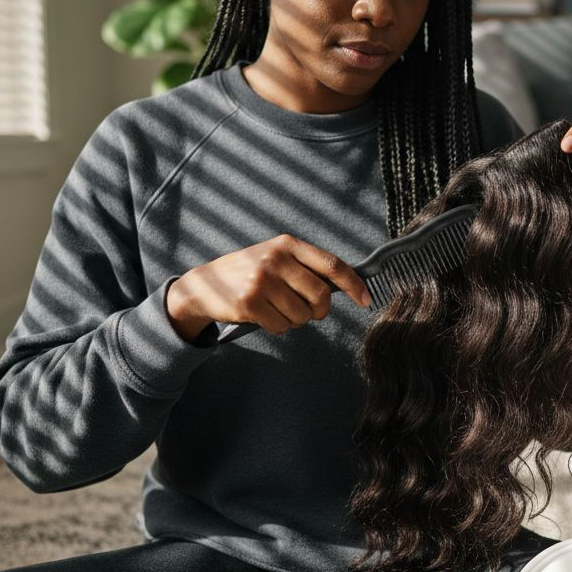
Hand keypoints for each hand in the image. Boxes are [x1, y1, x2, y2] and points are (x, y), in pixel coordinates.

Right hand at [165, 235, 372, 340]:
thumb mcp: (275, 257)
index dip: (354, 284)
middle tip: (310, 313)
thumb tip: (345, 285)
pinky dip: (279, 327)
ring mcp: (262, 280)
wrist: (205, 284)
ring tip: (279, 311)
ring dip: (296, 321)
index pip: (332, 264)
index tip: (366, 300)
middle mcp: (276, 259)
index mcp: (288, 244)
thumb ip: (305, 267)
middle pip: (320, 295)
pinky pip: (282, 326)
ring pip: (302, 315)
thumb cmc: (249, 273)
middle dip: (320, 312)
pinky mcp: (250, 302)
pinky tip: (264, 316)